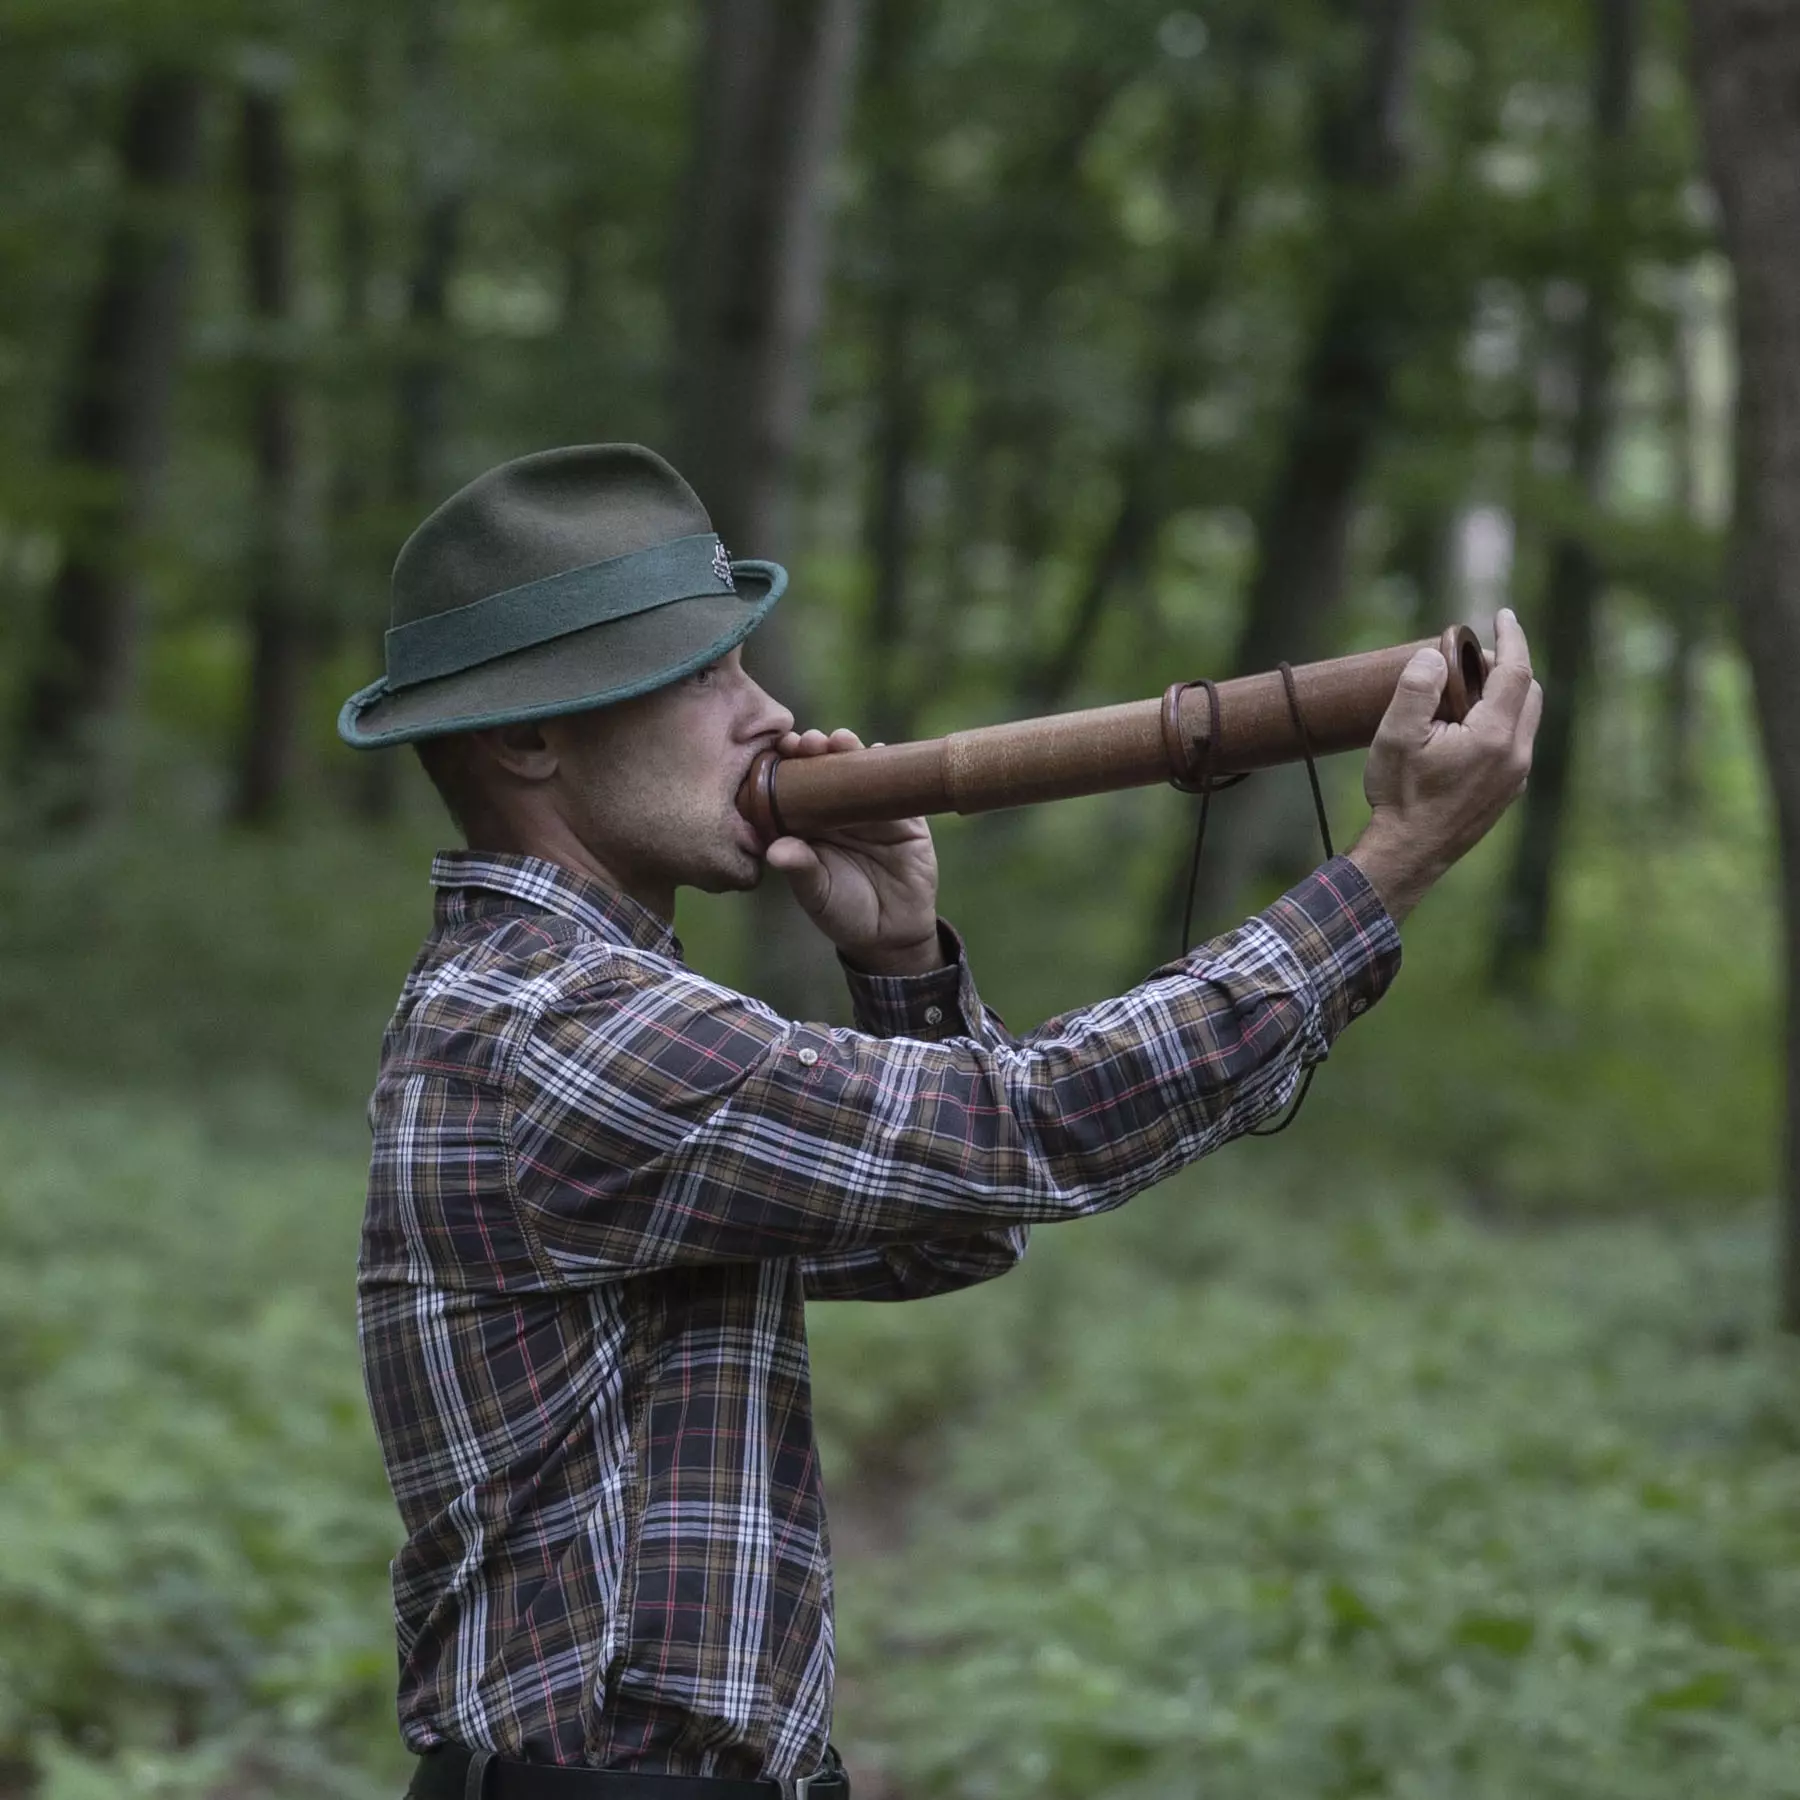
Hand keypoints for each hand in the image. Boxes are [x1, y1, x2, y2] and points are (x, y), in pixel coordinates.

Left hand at [761, 728, 947, 974]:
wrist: (893, 934)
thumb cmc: (844, 913)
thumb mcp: (818, 894)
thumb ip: (801, 870)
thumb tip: (775, 851)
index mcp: (807, 825)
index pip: (792, 786)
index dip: (784, 766)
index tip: (776, 751)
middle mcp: (836, 811)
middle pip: (823, 768)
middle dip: (815, 749)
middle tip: (807, 742)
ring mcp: (870, 810)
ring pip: (857, 770)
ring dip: (848, 749)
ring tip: (839, 741)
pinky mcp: (903, 817)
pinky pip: (896, 785)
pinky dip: (888, 766)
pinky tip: (880, 752)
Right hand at [1348, 608, 1543, 923]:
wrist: (1408, 854)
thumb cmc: (1399, 796)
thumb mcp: (1396, 736)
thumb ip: (1417, 689)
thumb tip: (1434, 655)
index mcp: (1494, 736)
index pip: (1515, 671)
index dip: (1511, 637)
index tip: (1502, 615)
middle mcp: (1516, 755)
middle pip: (1529, 692)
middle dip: (1507, 665)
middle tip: (1471, 657)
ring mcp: (1515, 777)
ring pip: (1525, 718)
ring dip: (1505, 695)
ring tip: (1466, 690)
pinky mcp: (1507, 793)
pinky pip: (1516, 743)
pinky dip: (1501, 721)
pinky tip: (1467, 727)